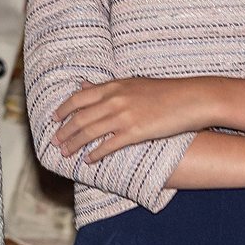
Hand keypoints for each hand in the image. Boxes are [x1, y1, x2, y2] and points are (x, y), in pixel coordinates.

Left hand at [53, 78, 210, 161]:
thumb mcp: (131, 84)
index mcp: (113, 86)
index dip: (62, 110)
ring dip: (74, 144)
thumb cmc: (164, 91)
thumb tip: (82, 85)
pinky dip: (95, 154)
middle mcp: (115, 99)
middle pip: (80, 117)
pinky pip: (109, 145)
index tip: (53, 119)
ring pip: (89, 132)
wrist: (192, 98)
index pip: (78, 98)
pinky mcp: (136, 131)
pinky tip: (88, 161)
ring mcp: (124, 115)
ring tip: (65, 153)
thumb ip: (105, 87)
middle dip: (64, 131)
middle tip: (54, 142)